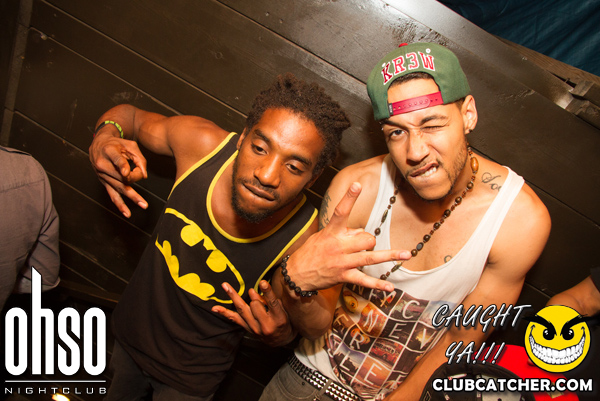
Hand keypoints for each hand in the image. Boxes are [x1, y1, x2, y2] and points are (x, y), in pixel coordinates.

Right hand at [89, 133, 148, 217]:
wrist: (99, 145)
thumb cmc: (116, 144)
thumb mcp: (129, 145)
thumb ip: (139, 158)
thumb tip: (144, 175)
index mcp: (109, 151)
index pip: (116, 160)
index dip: (122, 166)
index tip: (126, 172)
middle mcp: (103, 164)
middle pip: (121, 177)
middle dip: (135, 178)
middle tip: (143, 176)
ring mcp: (103, 176)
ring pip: (119, 187)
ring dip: (132, 196)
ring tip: (143, 204)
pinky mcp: (104, 183)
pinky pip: (112, 195)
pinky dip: (120, 205)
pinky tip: (127, 213)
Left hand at [212, 281, 295, 346]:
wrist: (280, 339)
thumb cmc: (284, 321)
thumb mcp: (284, 310)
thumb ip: (270, 300)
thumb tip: (254, 291)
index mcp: (278, 318)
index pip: (272, 303)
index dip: (267, 292)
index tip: (263, 282)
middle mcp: (266, 325)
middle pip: (255, 306)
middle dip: (254, 297)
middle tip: (253, 292)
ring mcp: (255, 328)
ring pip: (243, 309)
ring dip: (233, 296)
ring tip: (225, 285)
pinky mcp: (247, 328)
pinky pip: (235, 319)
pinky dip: (224, 313)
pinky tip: (215, 308)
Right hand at [285, 182, 410, 292]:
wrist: (297, 274)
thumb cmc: (312, 252)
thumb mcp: (323, 236)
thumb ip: (344, 233)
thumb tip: (362, 233)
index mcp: (332, 232)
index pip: (340, 212)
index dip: (348, 198)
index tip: (356, 185)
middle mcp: (338, 246)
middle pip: (366, 238)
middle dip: (369, 241)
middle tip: (361, 245)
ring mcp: (342, 262)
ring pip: (370, 258)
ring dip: (390, 256)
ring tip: (406, 254)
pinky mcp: (344, 276)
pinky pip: (364, 280)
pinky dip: (378, 285)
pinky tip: (389, 287)